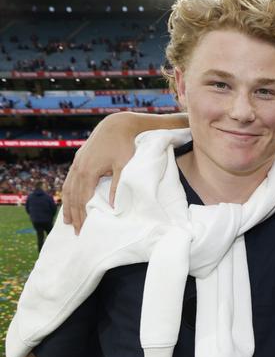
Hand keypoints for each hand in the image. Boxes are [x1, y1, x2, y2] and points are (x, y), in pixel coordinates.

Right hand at [62, 112, 136, 233]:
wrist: (117, 125)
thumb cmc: (124, 145)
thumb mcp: (124, 166)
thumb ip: (117, 186)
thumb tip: (113, 207)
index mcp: (88, 171)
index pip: (83, 200)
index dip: (83, 216)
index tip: (85, 230)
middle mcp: (78, 168)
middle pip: (73, 197)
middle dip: (75, 215)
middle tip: (77, 232)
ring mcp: (77, 163)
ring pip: (68, 189)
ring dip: (68, 206)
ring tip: (68, 221)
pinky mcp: (79, 159)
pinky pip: (70, 180)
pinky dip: (68, 193)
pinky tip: (69, 200)